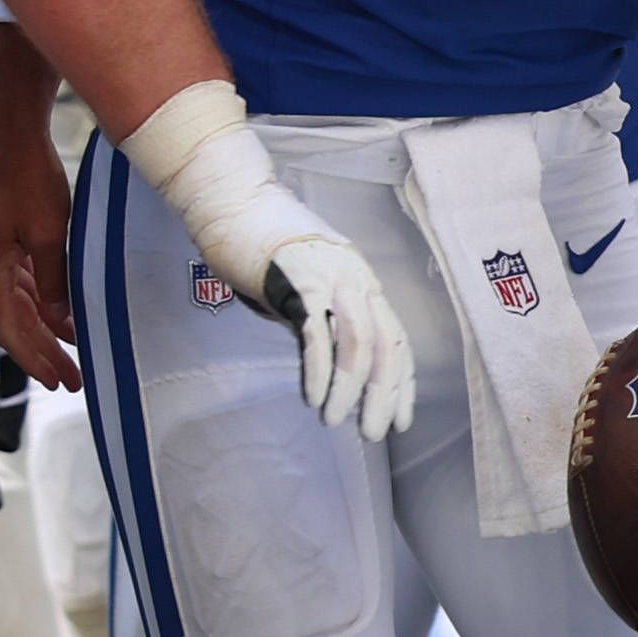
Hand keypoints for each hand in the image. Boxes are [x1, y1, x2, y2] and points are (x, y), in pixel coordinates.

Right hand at [0, 107, 80, 390]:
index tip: (59, 380)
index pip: (9, 329)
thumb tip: (59, 319)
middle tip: (71, 378)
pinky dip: (39, 298)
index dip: (35, 359)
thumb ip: (54, 280)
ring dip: (42, 326)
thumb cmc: (25, 173)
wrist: (9, 127)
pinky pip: (18, 278)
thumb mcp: (47, 232)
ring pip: (15, 301)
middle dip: (42, 351)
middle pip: (12, 320)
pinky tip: (59, 310)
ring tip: (72, 350)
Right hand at [158, 132, 413, 438]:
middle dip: (383, 395)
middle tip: (373, 431)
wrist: (236, 205)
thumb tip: (327, 364)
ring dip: (349, 389)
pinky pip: (317, 334)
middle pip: (385, 345)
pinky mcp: (299, 280)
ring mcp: (330, 278)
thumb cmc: (266, 248)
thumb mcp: (307, 287)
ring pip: (357, 343)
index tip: (400, 419)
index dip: (401, 382)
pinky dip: (318, 370)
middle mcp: (356, 278)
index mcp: (363, 281)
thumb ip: (322, 319)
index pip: (396, 338)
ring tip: (335, 419)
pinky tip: (313, 395)